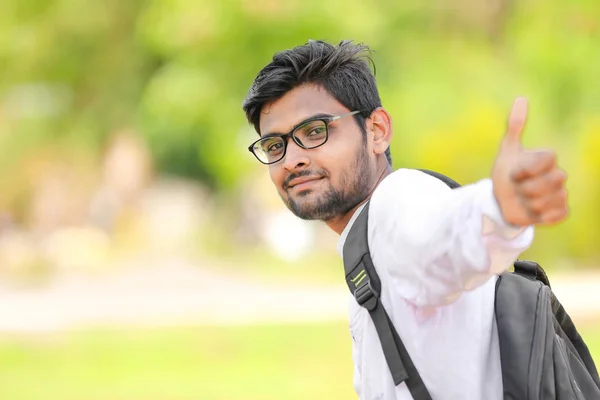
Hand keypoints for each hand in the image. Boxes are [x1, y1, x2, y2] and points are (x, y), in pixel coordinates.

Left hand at [491, 97, 567, 225]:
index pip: (547, 160)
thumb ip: (515, 126)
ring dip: (529, 203)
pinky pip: (557, 215)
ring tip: (522, 200)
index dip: (527, 169)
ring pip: (550, 200)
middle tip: (516, 189)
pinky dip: (541, 216)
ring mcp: (561, 194)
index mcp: (548, 159)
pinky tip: (531, 212)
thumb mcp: (507, 151)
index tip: (514, 173)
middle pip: (549, 182)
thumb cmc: (506, 174)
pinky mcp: (560, 212)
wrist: (502, 201)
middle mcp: (558, 175)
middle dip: (525, 188)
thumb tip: (522, 98)